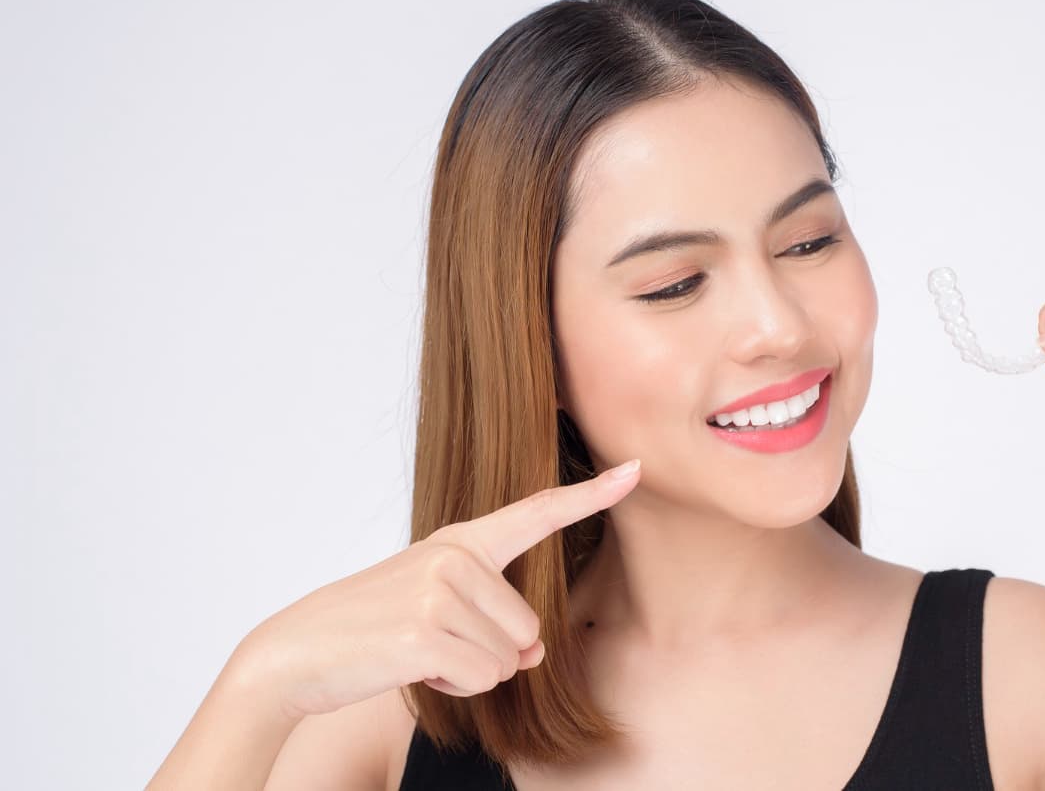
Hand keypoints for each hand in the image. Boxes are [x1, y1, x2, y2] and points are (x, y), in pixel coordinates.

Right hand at [229, 459, 642, 719]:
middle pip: (529, 630)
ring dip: (469, 673)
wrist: (297, 651)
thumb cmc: (372, 629)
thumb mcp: (438, 613)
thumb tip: (534, 655)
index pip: (536, 513)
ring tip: (417, 652)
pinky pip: (483, 678)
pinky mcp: (426, 633)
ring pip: (508, 660)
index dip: (591, 495)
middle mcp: (455, 557)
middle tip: (430, 641)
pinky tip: (415, 669)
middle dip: (489, 653)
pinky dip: (455, 688)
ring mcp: (440, 591)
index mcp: (461, 542)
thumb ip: (495, 622)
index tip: (634, 470)